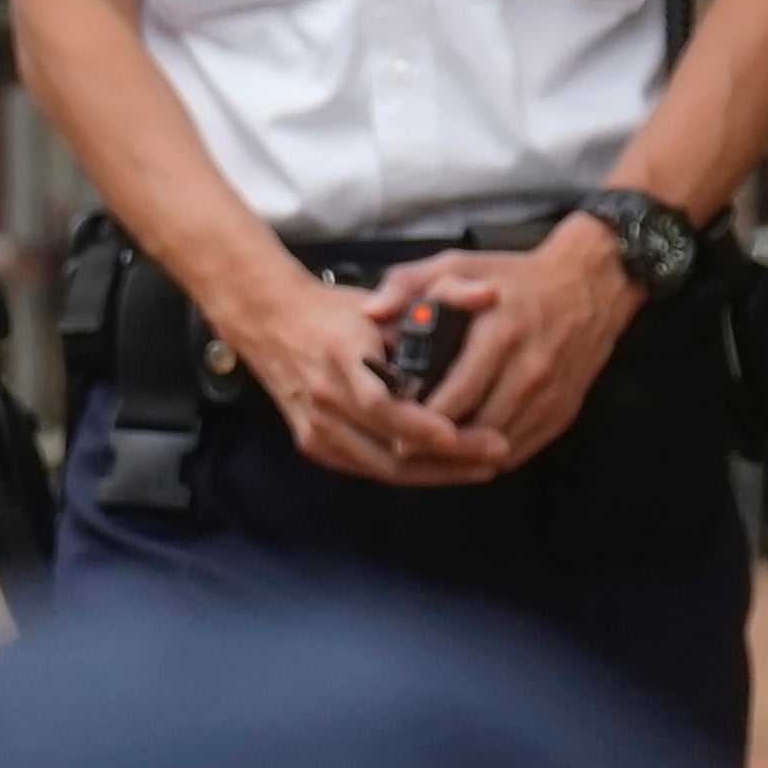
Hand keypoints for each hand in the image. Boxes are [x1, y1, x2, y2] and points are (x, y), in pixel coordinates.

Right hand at [216, 264, 512, 491]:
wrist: (270, 324)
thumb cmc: (335, 314)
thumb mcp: (385, 299)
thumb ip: (440, 298)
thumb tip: (489, 294)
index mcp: (340, 355)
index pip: (381, 403)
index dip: (420, 424)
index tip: (460, 433)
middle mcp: (324, 397)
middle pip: (389, 446)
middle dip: (449, 457)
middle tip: (497, 452)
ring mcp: (315, 427)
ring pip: (382, 468)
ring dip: (436, 472)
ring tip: (482, 466)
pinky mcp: (314, 444)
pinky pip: (368, 469)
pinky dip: (410, 473)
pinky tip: (445, 469)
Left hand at [406, 221, 645, 470]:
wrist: (591, 281)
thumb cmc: (512, 275)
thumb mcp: (457, 264)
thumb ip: (407, 284)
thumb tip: (369, 314)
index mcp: (498, 334)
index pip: (452, 397)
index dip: (417, 421)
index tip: (389, 430)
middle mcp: (530, 368)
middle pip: (475, 428)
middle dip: (437, 445)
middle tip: (404, 449)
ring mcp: (552, 392)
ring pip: (499, 444)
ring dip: (464, 455)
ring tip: (431, 454)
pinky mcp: (565, 407)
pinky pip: (524, 446)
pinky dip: (494, 454)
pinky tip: (467, 450)